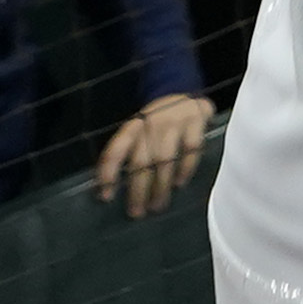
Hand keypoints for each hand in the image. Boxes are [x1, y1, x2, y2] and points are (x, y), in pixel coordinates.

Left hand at [91, 92, 215, 218]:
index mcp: (133, 126)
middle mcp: (152, 123)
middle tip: (136, 212)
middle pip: (141, 161)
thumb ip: (127, 153)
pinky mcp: (196, 120)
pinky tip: (180, 183)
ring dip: (160, 186)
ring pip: (164, 159)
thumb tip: (108, 189)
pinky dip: (185, 168)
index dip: (109, 173)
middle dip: (137, 190)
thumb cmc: (155, 122)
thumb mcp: (138, 130)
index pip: (116, 150)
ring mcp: (175, 121)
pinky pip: (190, 149)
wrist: (182, 91)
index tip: (106, 196)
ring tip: (157, 205)